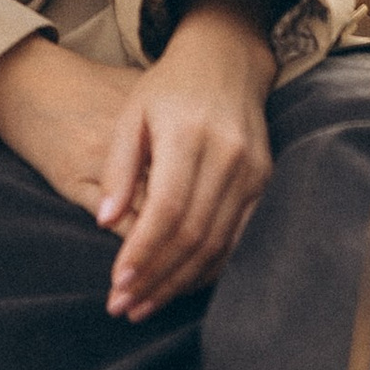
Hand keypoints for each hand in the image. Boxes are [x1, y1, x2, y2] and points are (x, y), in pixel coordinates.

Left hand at [92, 3, 276, 319]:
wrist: (225, 62)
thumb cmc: (167, 89)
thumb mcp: (132, 115)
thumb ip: (118, 167)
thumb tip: (104, 221)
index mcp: (188, 134)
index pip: (167, 209)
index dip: (142, 252)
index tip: (116, 284)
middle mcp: (227, 155)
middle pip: (193, 235)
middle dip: (157, 278)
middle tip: (124, 307)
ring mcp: (253, 172)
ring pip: (218, 245)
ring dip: (181, 282)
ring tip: (146, 304)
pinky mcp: (265, 183)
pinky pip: (240, 239)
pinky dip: (211, 268)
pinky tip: (182, 284)